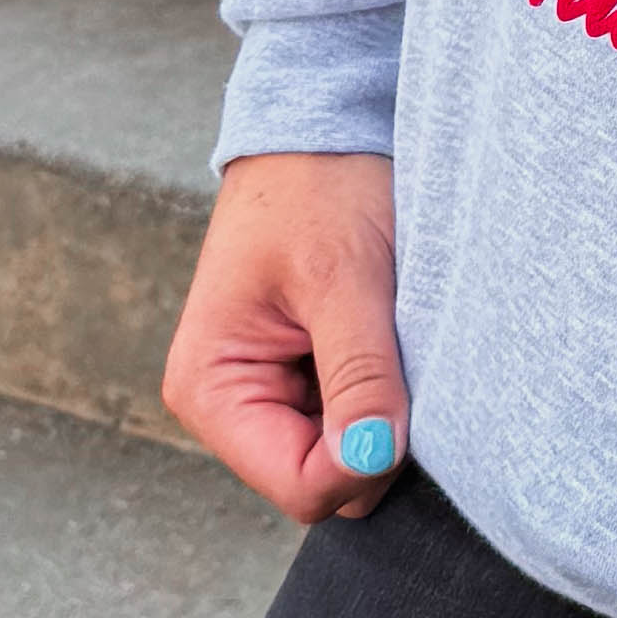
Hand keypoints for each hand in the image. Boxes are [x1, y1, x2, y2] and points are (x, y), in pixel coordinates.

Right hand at [161, 150, 411, 523]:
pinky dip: (387, 392)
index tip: (405, 403)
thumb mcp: (344, 278)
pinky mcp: (306, 382)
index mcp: (212, 390)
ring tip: (390, 335)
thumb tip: (370, 459)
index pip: (298, 487)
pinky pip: (360, 422)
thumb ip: (358, 374)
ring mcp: (270, 397)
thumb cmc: (318, 188)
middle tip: (399, 355)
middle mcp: (231, 405)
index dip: (361, 464)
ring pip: (349, 457)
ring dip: (385, 410)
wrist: (320, 130)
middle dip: (376, 437)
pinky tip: (390, 338)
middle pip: (326, 484)